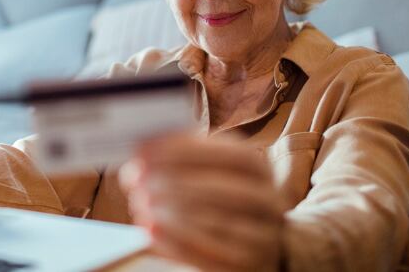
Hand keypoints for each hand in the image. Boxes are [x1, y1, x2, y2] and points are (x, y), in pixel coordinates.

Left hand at [119, 132, 284, 271]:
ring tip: (142, 203)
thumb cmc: (214, 193)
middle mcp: (268, 201)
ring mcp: (262, 236)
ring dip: (172, 212)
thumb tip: (143, 148)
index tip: (147, 152)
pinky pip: (210, 256)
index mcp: (258, 168)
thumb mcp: (205, 167)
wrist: (246, 239)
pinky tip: (150, 231)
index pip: (232, 154)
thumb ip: (179, 154)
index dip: (188, 151)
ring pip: (217, 223)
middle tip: (141, 181)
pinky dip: (175, 242)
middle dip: (176, 183)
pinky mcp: (248, 265)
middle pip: (224, 189)